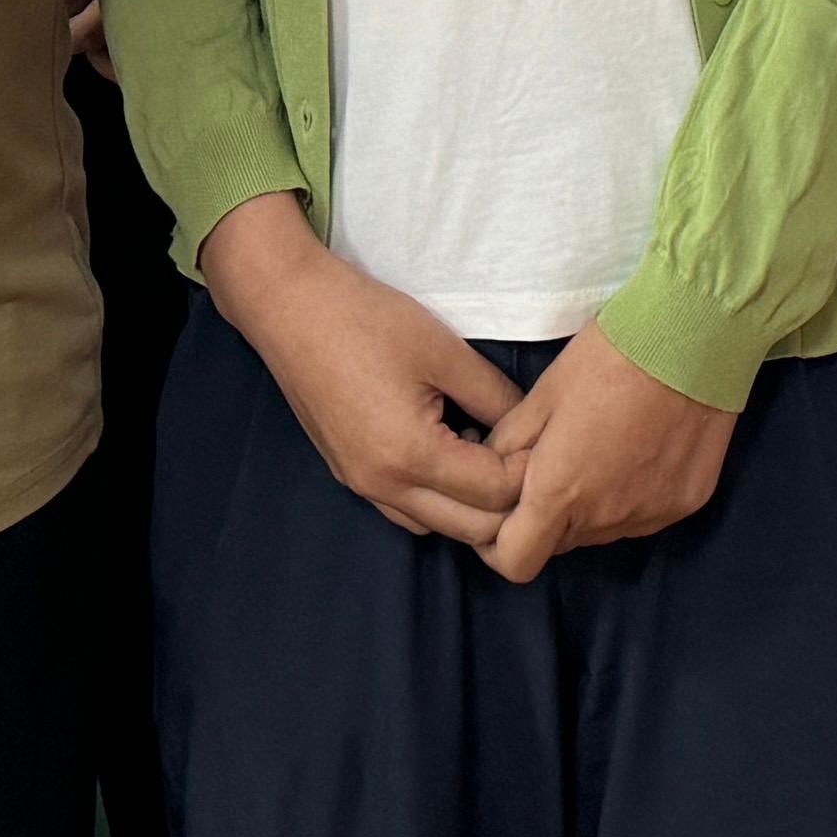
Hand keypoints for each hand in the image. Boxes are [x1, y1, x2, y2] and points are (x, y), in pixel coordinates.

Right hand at [202, 198, 523, 541]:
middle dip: (508, 502)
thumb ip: (495, 396)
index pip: (494, 495)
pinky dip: (437, 499)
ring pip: (436, 527)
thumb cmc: (367, 320)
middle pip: (470, 529)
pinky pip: (406, 510)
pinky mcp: (349, 475)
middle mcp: (384, 486)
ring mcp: (362, 485)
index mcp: (411, 455)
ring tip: (489, 454)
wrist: (290, 307)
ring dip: (472, 506)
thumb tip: (529, 429)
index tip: (547, 442)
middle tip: (528, 456)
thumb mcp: (445, 351)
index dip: (529, 473)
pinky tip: (449, 451)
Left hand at [480, 328, 735, 580]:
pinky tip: (637, 451)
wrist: (695, 336)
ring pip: (601, 530)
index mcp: (561, 492)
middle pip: (558, 543)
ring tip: (598, 450)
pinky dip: (628, 497)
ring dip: (588, 507)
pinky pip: (641, 516)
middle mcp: (605, 519)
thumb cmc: (610, 357)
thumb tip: (493, 470)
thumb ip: (510, 444)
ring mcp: (650, 516)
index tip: (499, 513)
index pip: (515, 562)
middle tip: (550, 465)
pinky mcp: (685, 504)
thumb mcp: (544, 393)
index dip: (497, 546)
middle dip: (544, 515)